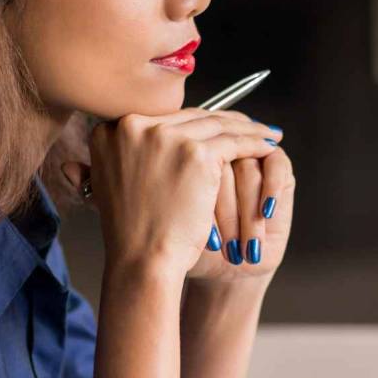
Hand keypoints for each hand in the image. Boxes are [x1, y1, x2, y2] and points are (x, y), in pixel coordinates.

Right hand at [78, 110, 280, 282]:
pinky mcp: (196, 154)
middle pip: (190, 117)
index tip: (214, 124)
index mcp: (110, 131)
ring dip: (245, 128)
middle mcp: (133, 126)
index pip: (164, 118)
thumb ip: (117, 161)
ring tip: (264, 133)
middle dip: (222, 120)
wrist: (142, 260)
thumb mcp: (110, 186)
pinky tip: (268, 145)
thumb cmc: (131, 232)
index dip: (193, 122)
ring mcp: (165, 137)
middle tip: (247, 124)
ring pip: (216, 125)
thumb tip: (109, 151)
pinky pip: (235, 142)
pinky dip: (255, 143)